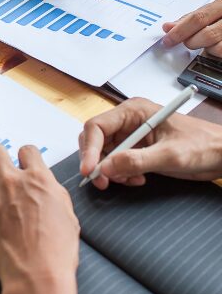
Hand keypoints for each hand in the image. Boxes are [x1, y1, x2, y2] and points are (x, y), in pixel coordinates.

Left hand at [0, 144, 78, 293]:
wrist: (37, 274)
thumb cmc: (56, 251)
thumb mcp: (68, 214)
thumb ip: (52, 192)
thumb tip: (45, 185)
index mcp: (38, 179)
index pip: (27, 150)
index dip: (27, 158)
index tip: (25, 165)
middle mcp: (12, 182)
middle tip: (2, 168)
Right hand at [79, 98, 221, 188]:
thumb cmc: (204, 146)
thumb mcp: (170, 155)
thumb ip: (136, 161)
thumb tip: (105, 168)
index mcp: (133, 111)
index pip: (97, 126)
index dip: (89, 149)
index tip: (89, 170)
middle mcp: (128, 121)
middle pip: (96, 140)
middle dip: (98, 162)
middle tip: (103, 182)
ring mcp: (132, 135)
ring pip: (104, 153)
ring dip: (110, 170)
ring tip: (130, 180)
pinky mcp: (137, 149)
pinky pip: (117, 162)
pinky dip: (120, 174)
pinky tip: (136, 179)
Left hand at [162, 0, 221, 56]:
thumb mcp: (213, 8)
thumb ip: (191, 17)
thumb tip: (169, 27)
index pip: (198, 18)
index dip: (180, 31)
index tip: (168, 40)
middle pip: (207, 35)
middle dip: (192, 42)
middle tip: (188, 41)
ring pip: (218, 48)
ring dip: (208, 49)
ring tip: (208, 43)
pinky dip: (218, 54)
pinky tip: (218, 46)